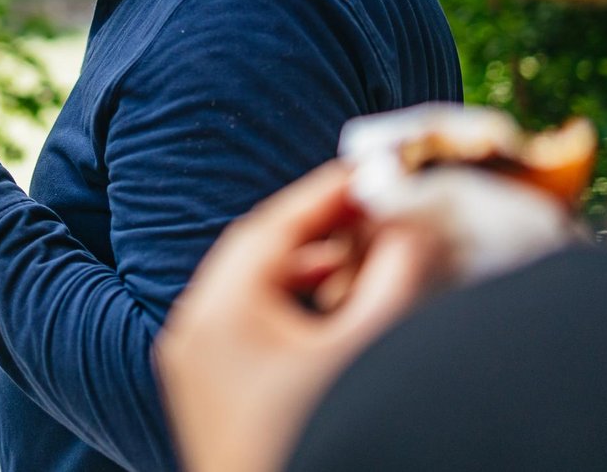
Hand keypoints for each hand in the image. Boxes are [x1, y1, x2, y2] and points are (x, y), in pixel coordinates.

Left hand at [155, 162, 442, 471]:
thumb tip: (414, 225)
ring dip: (307, 269)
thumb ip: (394, 281)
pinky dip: (291, 310)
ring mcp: (195, 370)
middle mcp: (192, 335)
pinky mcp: (209, 399)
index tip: (369, 168)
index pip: (272, 227)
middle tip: (372, 205)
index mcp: (218, 315)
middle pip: (257, 255)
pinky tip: (336, 312)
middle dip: (319, 228)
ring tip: (364, 255)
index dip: (326, 192)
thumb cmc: (319, 439)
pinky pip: (247, 330)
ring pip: (251, 293)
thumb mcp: (366, 354)